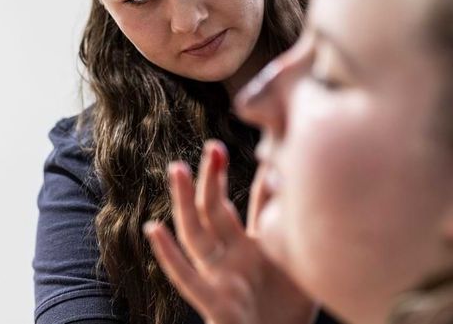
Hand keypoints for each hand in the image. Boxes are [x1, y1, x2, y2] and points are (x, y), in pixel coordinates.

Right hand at [144, 140, 316, 323]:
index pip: (252, 203)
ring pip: (196, 234)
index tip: (252, 144)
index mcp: (253, 246)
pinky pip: (187, 279)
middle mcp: (231, 257)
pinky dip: (169, 255)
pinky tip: (155, 230)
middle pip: (215, 210)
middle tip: (213, 146)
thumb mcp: (297, 261)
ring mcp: (220, 277)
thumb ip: (290, 225)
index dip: (249, 178)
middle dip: (212, 178)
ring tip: (178, 169)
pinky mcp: (214, 304)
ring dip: (185, 202)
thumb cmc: (291, 307)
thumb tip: (292, 181)